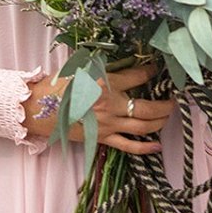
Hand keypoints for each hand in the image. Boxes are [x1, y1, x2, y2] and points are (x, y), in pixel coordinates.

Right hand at [23, 61, 173, 153]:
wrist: (37, 108)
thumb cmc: (57, 86)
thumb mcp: (82, 69)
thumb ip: (105, 68)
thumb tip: (126, 64)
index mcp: (104, 83)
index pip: (137, 76)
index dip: (151, 71)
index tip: (157, 69)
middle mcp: (110, 105)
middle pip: (149, 107)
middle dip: (167, 104)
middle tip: (173, 99)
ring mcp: (108, 124)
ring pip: (144, 127)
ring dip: (161, 121)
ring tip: (167, 115)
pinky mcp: (102, 138)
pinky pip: (129, 146)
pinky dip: (146, 148)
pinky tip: (158, 146)